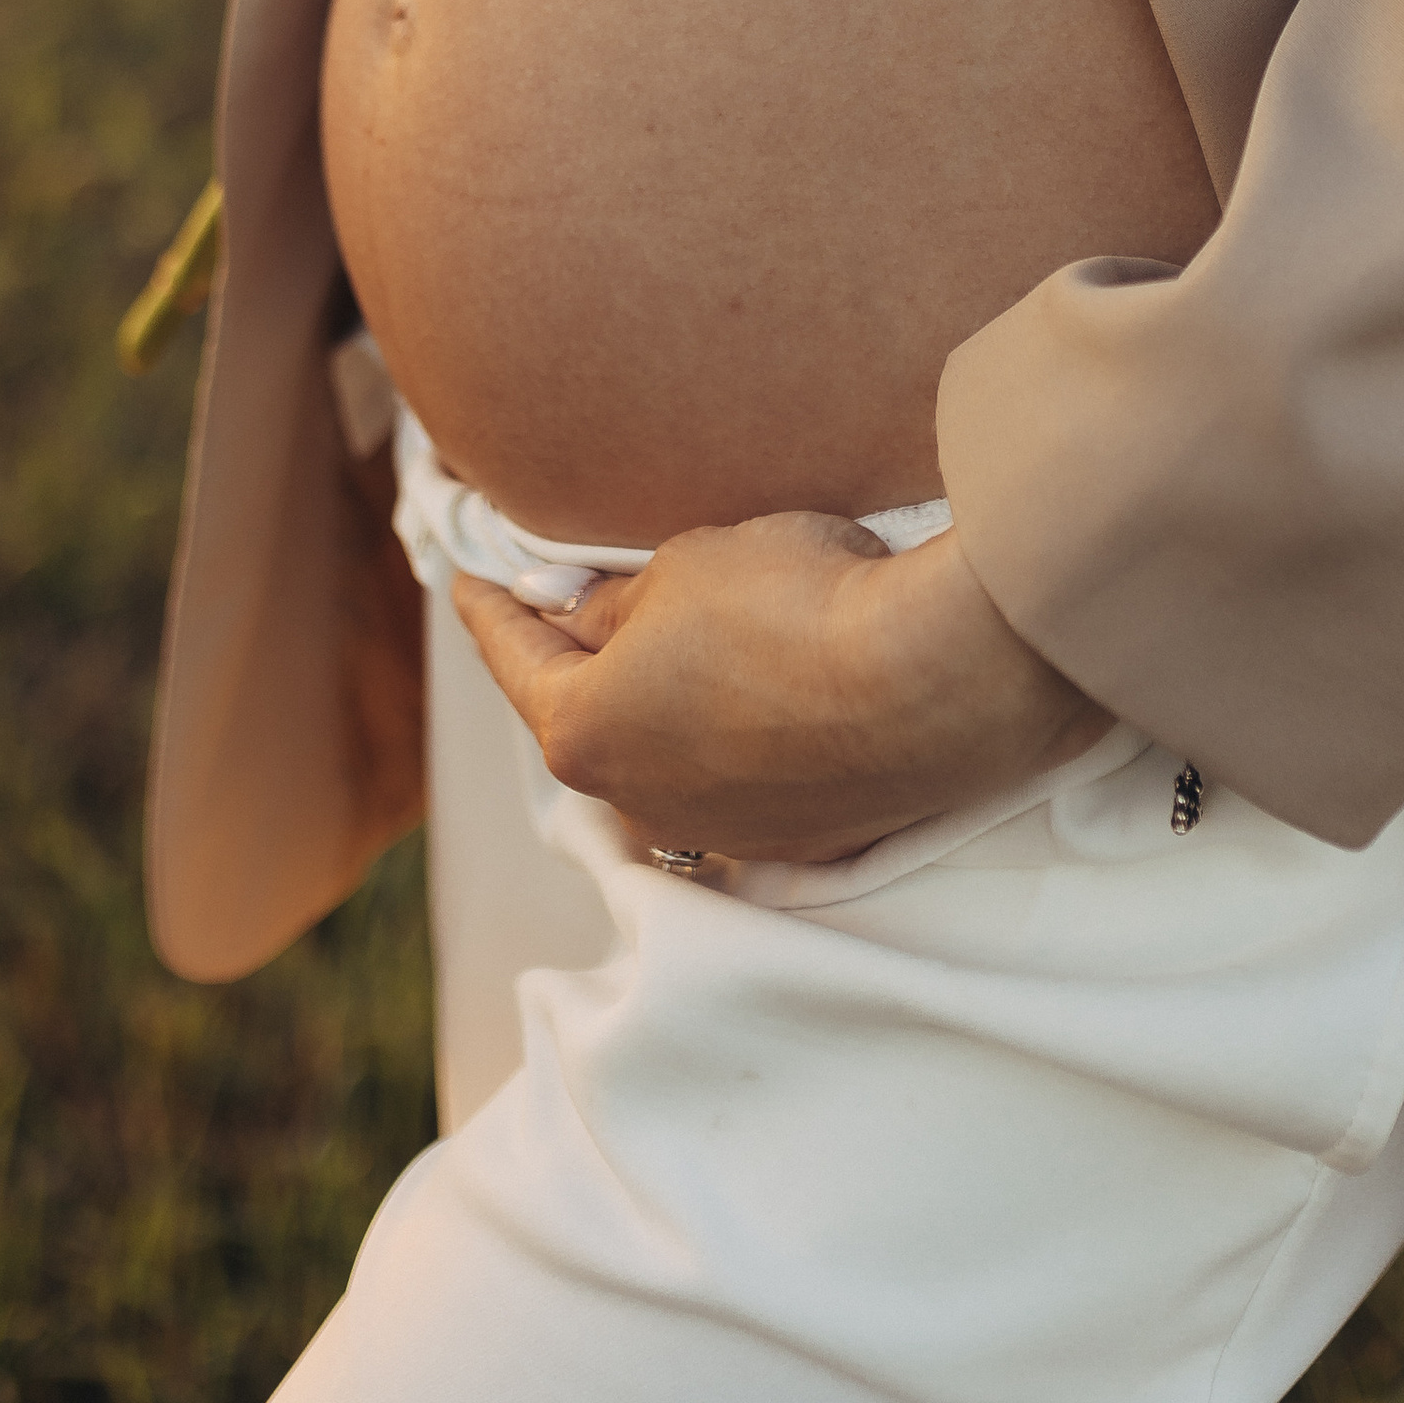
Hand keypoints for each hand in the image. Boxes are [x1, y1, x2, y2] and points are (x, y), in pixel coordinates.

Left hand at [454, 514, 1110, 867]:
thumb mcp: (684, 564)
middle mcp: (643, 803)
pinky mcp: (803, 837)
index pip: (514, 657)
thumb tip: (568, 610)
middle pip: (590, 714)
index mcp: (585, 734)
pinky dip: (737, 726)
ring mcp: (726, 831)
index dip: (488, 606)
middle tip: (571, 598)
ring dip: (666, 696)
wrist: (934, 677)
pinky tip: (767, 681)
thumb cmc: (794, 603)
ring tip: (684, 634)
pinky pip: (744, 772)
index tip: (469, 578)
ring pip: (668, 749)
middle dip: (580, 657)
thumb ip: (612, 599)